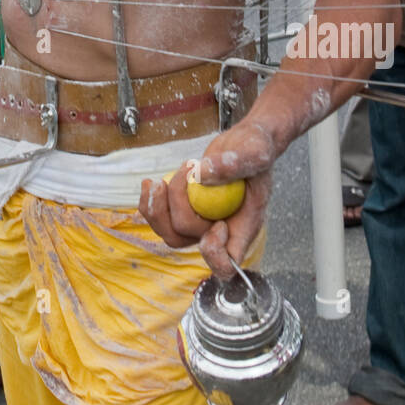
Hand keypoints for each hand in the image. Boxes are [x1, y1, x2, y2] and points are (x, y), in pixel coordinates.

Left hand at [139, 119, 275, 277]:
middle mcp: (220, 229)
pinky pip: (160, 219)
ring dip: (157, 209)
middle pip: (188, 239)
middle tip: (187, 170)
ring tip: (159, 181)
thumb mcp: (255, 150)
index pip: (228, 261)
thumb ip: (235, 163)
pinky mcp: (185, 210)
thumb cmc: (255, 149)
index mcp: (244, 225)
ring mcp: (200, 222)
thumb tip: (203, 175)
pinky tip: (151, 183)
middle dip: (178, 206)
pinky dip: (150, 203)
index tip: (218, 224)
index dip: (215, 253)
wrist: (243, 143)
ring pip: (170, 233)